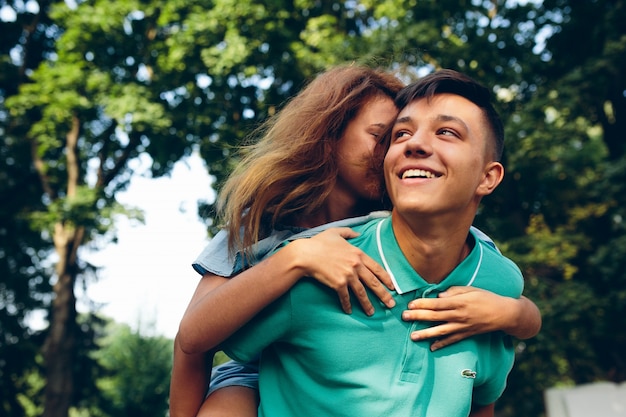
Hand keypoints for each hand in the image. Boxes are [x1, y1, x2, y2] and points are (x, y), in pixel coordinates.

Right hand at [289, 227, 395, 314]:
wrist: (306, 254)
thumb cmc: (319, 242)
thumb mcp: (335, 232)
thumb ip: (348, 232)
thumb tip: (358, 233)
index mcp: (358, 254)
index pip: (377, 268)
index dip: (386, 278)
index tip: (393, 286)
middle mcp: (356, 265)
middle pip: (374, 283)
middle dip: (384, 295)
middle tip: (391, 304)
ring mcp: (348, 275)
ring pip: (362, 293)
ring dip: (367, 304)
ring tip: (371, 313)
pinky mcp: (338, 284)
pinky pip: (346, 297)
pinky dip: (348, 305)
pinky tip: (349, 311)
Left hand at [401, 286, 517, 350]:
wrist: (504, 314)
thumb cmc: (486, 298)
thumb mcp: (471, 289)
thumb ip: (454, 292)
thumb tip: (438, 296)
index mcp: (459, 302)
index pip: (437, 304)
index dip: (423, 304)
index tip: (410, 304)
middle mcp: (459, 315)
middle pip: (435, 317)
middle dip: (418, 317)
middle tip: (404, 317)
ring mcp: (462, 326)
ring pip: (441, 331)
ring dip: (426, 334)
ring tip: (413, 336)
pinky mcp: (467, 334)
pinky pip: (452, 340)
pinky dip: (442, 344)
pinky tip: (432, 347)